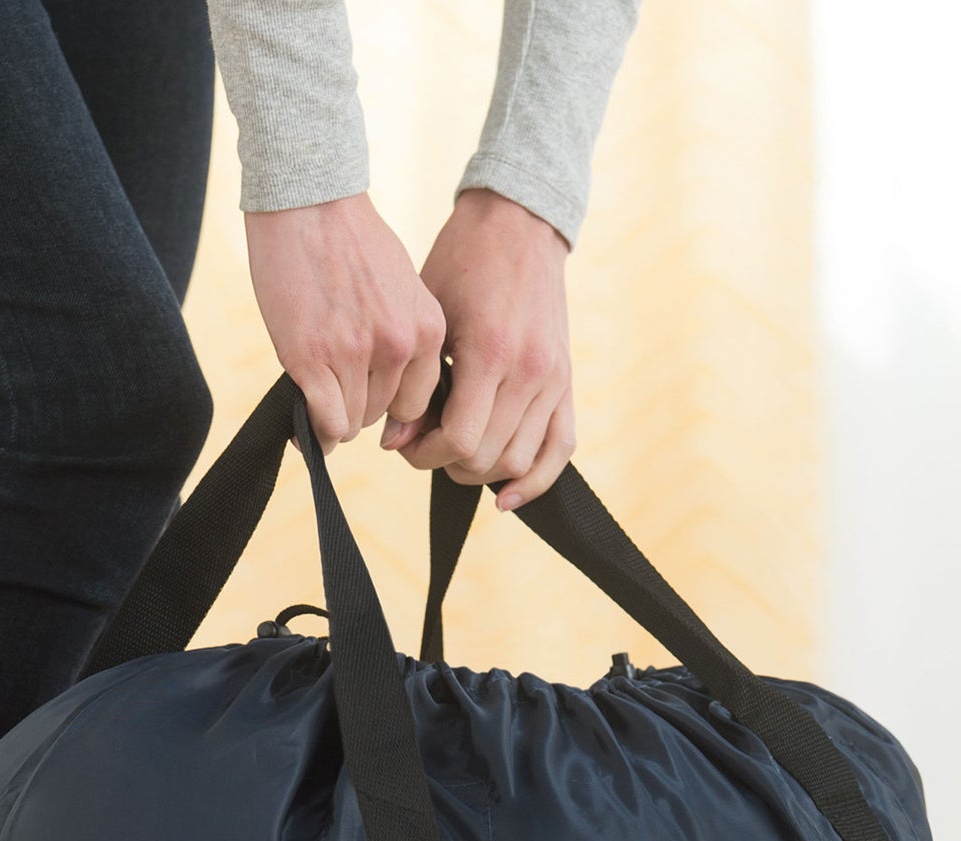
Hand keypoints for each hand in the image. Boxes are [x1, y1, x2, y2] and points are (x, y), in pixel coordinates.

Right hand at [245, 194, 446, 450]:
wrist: (307, 201)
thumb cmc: (349, 242)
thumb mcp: (400, 289)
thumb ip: (405, 338)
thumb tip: (390, 400)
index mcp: (428, 328)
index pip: (416, 403)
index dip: (390, 406)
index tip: (369, 397)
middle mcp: (399, 344)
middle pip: (381, 414)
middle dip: (357, 404)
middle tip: (334, 380)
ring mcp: (355, 353)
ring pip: (350, 422)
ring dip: (332, 413)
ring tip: (317, 384)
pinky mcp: (313, 359)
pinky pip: (324, 422)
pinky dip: (313, 429)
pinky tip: (304, 420)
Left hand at [392, 188, 575, 509]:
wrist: (519, 223)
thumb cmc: (461, 262)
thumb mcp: (427, 316)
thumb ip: (413, 383)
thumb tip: (394, 443)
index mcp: (491, 352)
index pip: (460, 441)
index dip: (425, 454)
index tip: (404, 442)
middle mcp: (531, 371)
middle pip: (488, 458)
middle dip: (446, 463)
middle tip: (424, 445)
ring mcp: (555, 378)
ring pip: (519, 461)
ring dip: (482, 470)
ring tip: (456, 453)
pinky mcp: (566, 381)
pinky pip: (561, 448)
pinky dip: (534, 480)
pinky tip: (504, 497)